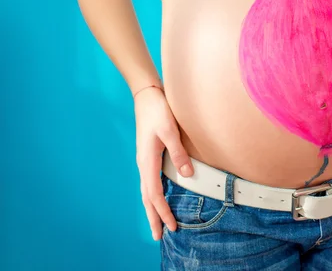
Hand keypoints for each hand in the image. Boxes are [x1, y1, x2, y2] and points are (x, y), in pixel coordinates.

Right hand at [134, 86, 193, 240]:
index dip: (162, 211)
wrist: (147, 96)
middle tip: (159, 236)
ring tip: (157, 222)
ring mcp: (145, 160)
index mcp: (147, 161)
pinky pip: (150, 182)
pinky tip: (158, 199)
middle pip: (147, 197)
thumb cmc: (158, 111)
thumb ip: (178, 153)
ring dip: (152, 208)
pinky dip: (153, 195)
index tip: (171, 226)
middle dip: (153, 217)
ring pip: (147, 190)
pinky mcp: (149, 156)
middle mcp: (144, 164)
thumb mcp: (170, 131)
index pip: (154, 194)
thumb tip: (188, 175)